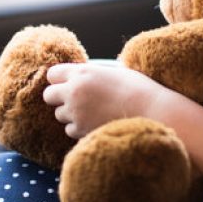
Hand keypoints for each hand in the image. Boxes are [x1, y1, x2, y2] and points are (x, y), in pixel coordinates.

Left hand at [43, 62, 166, 138]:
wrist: (153, 112)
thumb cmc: (139, 89)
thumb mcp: (115, 70)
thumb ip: (95, 73)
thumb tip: (86, 74)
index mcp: (82, 72)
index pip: (52, 74)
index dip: (60, 79)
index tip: (68, 83)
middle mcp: (74, 91)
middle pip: (49, 95)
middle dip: (59, 98)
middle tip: (76, 100)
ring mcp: (76, 112)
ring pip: (59, 115)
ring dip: (71, 115)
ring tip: (92, 113)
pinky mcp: (81, 131)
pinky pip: (70, 130)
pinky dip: (80, 129)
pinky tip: (97, 123)